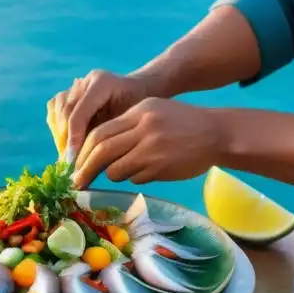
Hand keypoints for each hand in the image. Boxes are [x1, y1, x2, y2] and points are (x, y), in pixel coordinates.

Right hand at [46, 70, 151, 162]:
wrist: (138, 95)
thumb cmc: (138, 113)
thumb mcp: (129, 123)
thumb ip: (109, 135)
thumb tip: (90, 161)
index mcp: (102, 83)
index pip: (80, 112)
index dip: (73, 137)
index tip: (71, 160)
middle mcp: (86, 80)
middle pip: (65, 111)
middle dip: (65, 139)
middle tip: (68, 163)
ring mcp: (76, 85)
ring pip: (56, 109)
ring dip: (58, 134)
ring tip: (67, 154)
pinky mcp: (69, 93)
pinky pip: (54, 110)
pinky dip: (56, 128)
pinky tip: (66, 143)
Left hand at [71, 98, 227, 188]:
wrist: (217, 134)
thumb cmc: (182, 122)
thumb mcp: (153, 111)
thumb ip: (127, 125)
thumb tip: (96, 147)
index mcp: (139, 112)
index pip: (99, 132)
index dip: (83, 150)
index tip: (75, 163)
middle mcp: (144, 129)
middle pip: (101, 151)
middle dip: (86, 168)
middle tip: (77, 181)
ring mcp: (153, 150)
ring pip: (115, 169)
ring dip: (112, 174)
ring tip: (121, 171)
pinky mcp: (161, 168)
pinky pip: (135, 178)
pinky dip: (134, 178)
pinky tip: (146, 171)